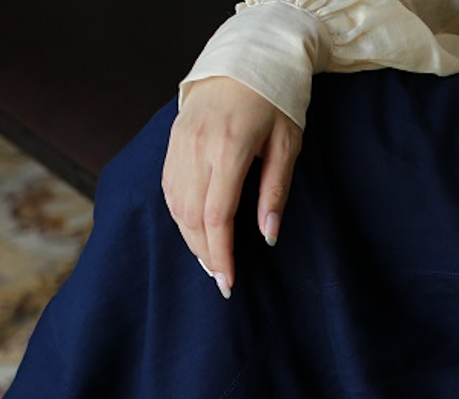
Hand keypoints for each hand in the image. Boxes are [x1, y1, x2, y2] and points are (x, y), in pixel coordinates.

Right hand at [162, 77, 302, 297]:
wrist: (244, 57)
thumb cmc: (275, 101)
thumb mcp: (288, 144)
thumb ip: (276, 192)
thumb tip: (268, 236)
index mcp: (229, 148)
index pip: (218, 216)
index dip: (221, 254)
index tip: (228, 281)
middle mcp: (197, 147)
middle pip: (192, 218)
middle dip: (206, 254)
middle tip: (222, 280)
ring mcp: (180, 144)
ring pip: (177, 206)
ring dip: (191, 240)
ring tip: (210, 262)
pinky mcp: (173, 142)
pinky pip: (170, 189)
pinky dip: (181, 217)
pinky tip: (196, 233)